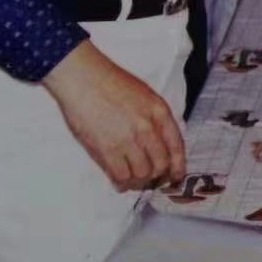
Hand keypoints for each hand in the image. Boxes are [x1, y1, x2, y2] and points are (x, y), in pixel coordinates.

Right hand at [43, 40, 185, 190]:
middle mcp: (147, 126)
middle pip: (160, 164)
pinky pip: (121, 176)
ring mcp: (127, 139)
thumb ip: (154, 118)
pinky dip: (122, 182)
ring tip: (132, 178)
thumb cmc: (111, 83)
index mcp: (159, 111)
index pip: (176, 145)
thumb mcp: (144, 95)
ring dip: (138, 180)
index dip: (178, 165)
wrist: (83, 78)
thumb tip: (159, 144)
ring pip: (142, 174)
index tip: (176, 175)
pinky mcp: (107, 149)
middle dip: (156, 175)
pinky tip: (120, 180)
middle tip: (148, 178)